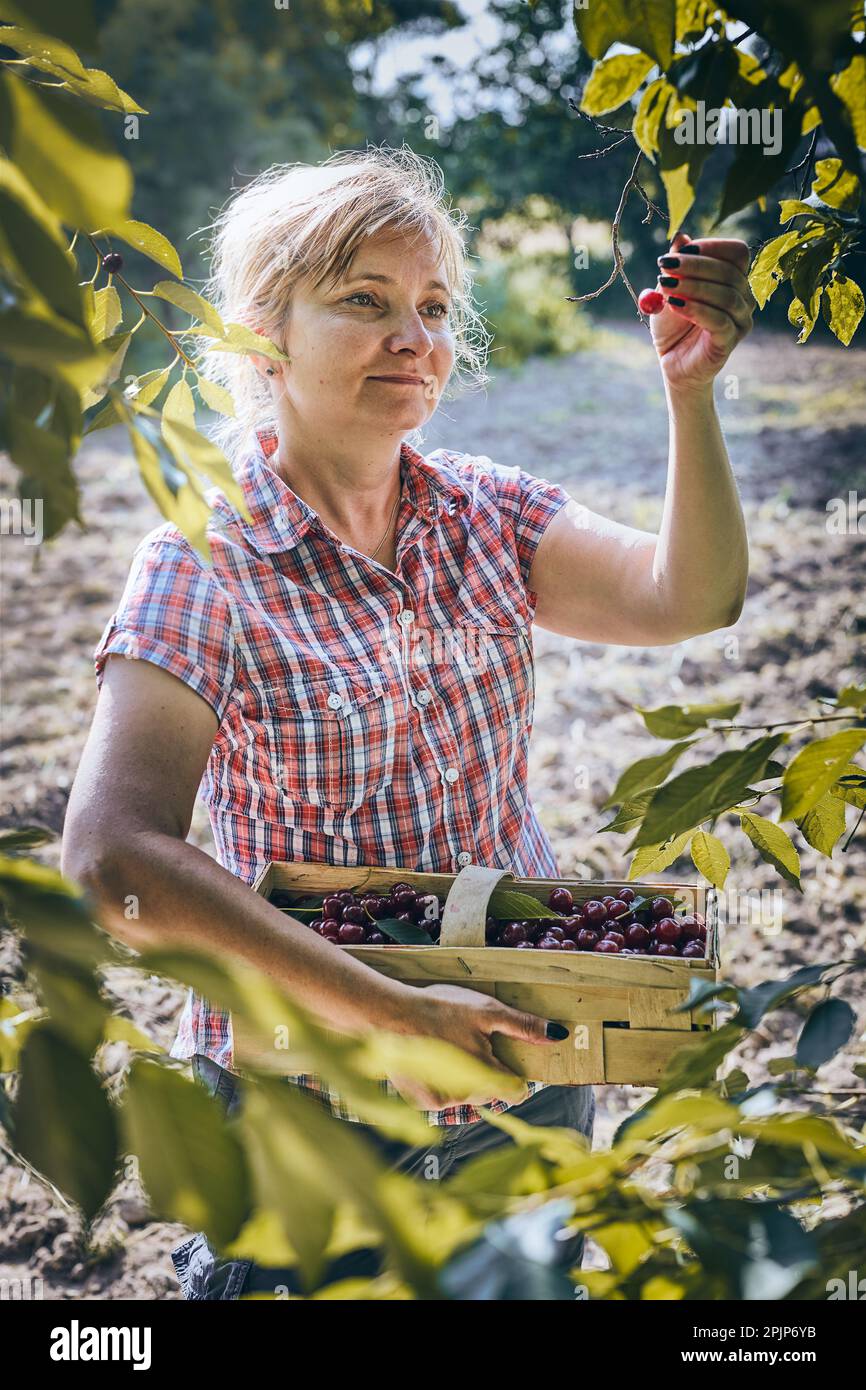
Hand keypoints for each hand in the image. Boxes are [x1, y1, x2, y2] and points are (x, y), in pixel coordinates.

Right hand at [388, 982, 563, 1111]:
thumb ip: (523, 1026)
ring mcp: (443, 1102)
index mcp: (487, 1075)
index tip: (506, 1057)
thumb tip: (559, 1036)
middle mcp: (467, 1096)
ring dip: (464, 1077)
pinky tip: (432, 1059)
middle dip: (486, 1070)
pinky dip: (442, 1081)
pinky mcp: (422, 1103)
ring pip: (466, 1094)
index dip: (516, 1074)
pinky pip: (444, 1096)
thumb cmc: (440, 1009)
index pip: (517, 1091)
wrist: (388, 1016)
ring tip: (448, 1046)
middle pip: (491, 1091)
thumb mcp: (486, 1010)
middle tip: (470, 1042)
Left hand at [645, 230, 756, 391]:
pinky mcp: (730, 341)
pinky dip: (696, 309)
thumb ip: (677, 265)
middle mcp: (744, 297)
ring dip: (694, 286)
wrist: (672, 361)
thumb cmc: (674, 323)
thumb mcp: (670, 289)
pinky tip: (674, 304)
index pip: (737, 252)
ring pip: (726, 296)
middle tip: (665, 265)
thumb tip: (680, 236)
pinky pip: (719, 320)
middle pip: (729, 272)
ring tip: (666, 285)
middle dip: (695, 266)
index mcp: (734, 279)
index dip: (711, 247)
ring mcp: (741, 320)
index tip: (680, 250)